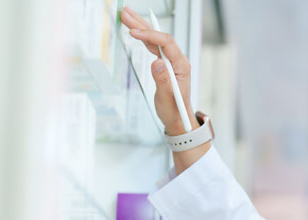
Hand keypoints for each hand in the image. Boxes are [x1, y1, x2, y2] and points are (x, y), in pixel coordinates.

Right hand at [120, 5, 197, 134]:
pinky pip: (153, 46)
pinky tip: (134, 30)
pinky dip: (142, 37)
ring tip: (126, 16)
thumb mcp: (167, 98)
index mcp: (181, 66)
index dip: (150, 35)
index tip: (134, 33)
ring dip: (140, 27)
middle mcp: (177, 60)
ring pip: (155, 39)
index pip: (166, 43)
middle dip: (142, 24)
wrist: (178, 118)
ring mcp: (171, 61)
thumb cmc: (174, 110)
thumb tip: (157, 63)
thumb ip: (163, 80)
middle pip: (159, 36)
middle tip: (126, 13)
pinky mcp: (164, 64)